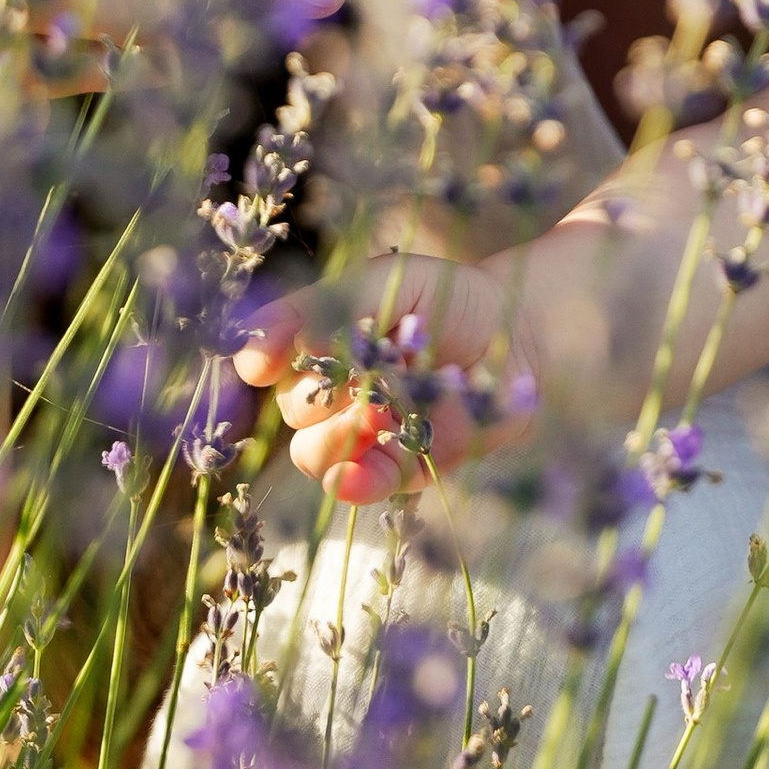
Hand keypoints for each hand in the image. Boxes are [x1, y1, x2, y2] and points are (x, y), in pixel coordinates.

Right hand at [234, 263, 523, 501]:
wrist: (518, 324)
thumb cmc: (444, 297)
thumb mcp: (381, 284)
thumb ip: (320, 309)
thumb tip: (250, 359)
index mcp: (322, 351)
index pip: (270, 365)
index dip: (265, 363)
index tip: (264, 362)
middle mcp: (337, 398)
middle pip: (295, 416)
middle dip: (318, 399)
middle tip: (358, 375)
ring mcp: (370, 437)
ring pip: (319, 457)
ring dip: (340, 436)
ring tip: (378, 410)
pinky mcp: (407, 468)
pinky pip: (367, 484)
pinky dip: (359, 478)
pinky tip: (362, 466)